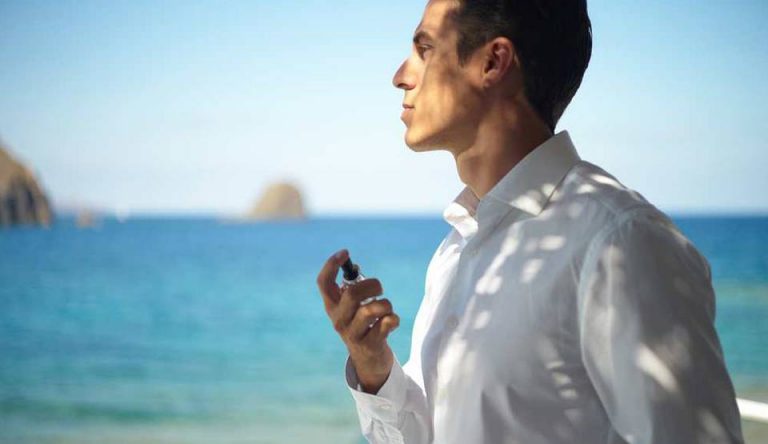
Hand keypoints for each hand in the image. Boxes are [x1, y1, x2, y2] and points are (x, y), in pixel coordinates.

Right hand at [316, 249, 399, 392]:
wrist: (368, 362)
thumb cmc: (362, 326)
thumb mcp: (352, 309)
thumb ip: (352, 289)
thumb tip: (354, 266)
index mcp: (332, 307)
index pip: (323, 283)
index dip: (331, 265)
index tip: (345, 252)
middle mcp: (339, 320)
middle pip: (352, 294)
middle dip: (372, 285)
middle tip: (379, 288)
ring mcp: (353, 334)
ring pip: (372, 309)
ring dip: (385, 304)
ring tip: (386, 308)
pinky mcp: (370, 345)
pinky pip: (387, 323)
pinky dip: (394, 318)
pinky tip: (391, 322)